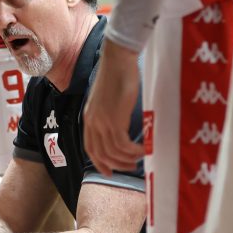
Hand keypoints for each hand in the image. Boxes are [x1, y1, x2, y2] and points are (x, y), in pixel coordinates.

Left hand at [83, 38, 143, 176]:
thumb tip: (120, 126)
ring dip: (127, 158)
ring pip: (113, 152)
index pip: (90, 148)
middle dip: (116, 165)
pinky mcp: (114, 120)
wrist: (117, 61)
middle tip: (131, 166)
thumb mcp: (108, 99)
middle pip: (101, 154)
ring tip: (140, 158)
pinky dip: (133, 151)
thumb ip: (109, 113)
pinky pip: (122, 145)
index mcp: (89, 118)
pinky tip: (143, 149)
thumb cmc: (117, 74)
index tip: (109, 171)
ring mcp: (102, 122)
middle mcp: (93, 123)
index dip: (99, 162)